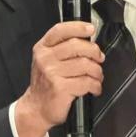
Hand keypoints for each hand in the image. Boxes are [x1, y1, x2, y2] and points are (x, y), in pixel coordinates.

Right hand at [15, 22, 103, 136]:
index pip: (60, 30)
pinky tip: (94, 88)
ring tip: (96, 76)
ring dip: (97, 71)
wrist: (36, 108)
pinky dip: (95, 85)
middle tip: (99, 58)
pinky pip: (87, 82)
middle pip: (77, 45)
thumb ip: (62, 48)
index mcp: (42, 48)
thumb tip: (89, 40)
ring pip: (85, 64)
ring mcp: (52, 73)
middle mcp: (45, 59)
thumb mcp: (47, 61)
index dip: (78, 27)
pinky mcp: (60, 88)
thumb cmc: (46, 84)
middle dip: (94, 51)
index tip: (91, 29)